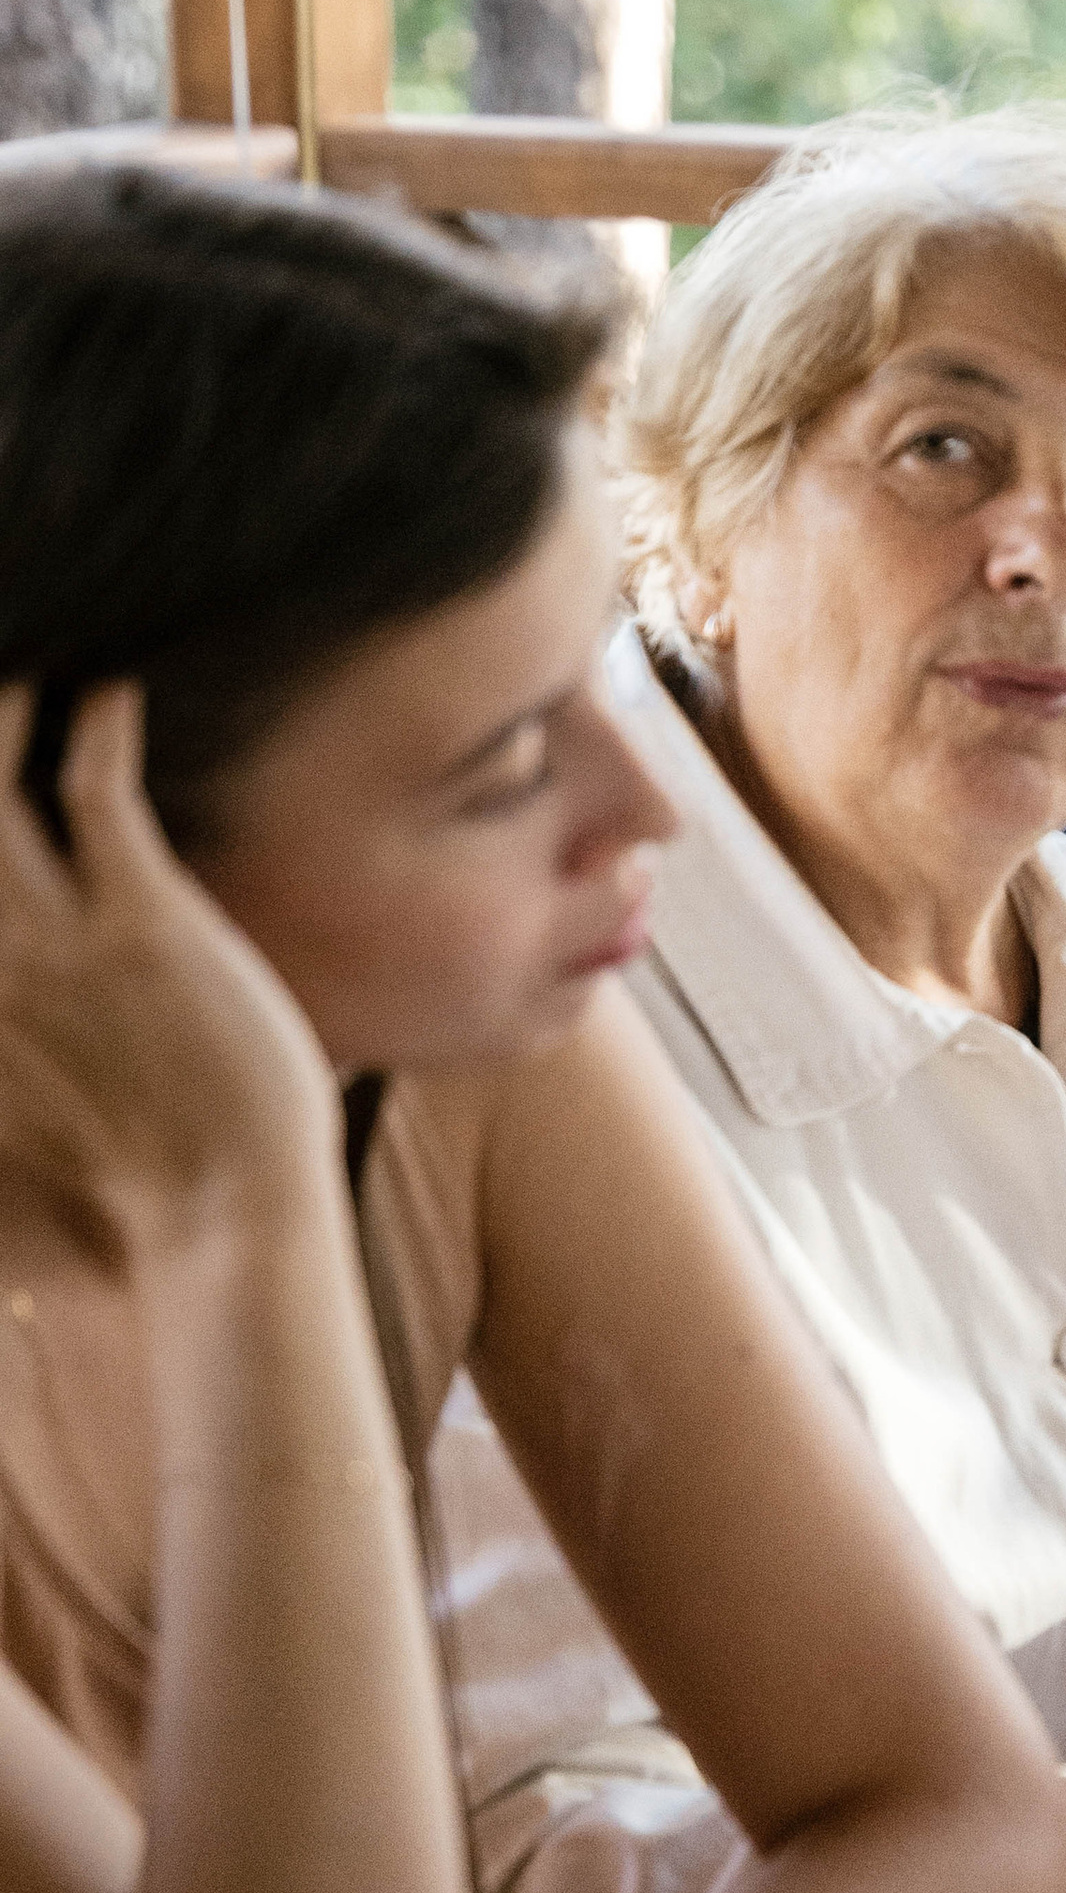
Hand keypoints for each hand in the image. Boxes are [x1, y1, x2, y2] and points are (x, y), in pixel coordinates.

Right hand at [0, 681, 340, 1257]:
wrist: (216, 1233)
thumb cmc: (132, 1202)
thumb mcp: (27, 1139)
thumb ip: (23, 1069)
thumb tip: (34, 1065)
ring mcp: (50, 937)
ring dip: (8, 704)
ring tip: (28, 659)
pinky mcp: (140, 920)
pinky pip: (95, 785)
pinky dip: (97, 720)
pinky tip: (113, 685)